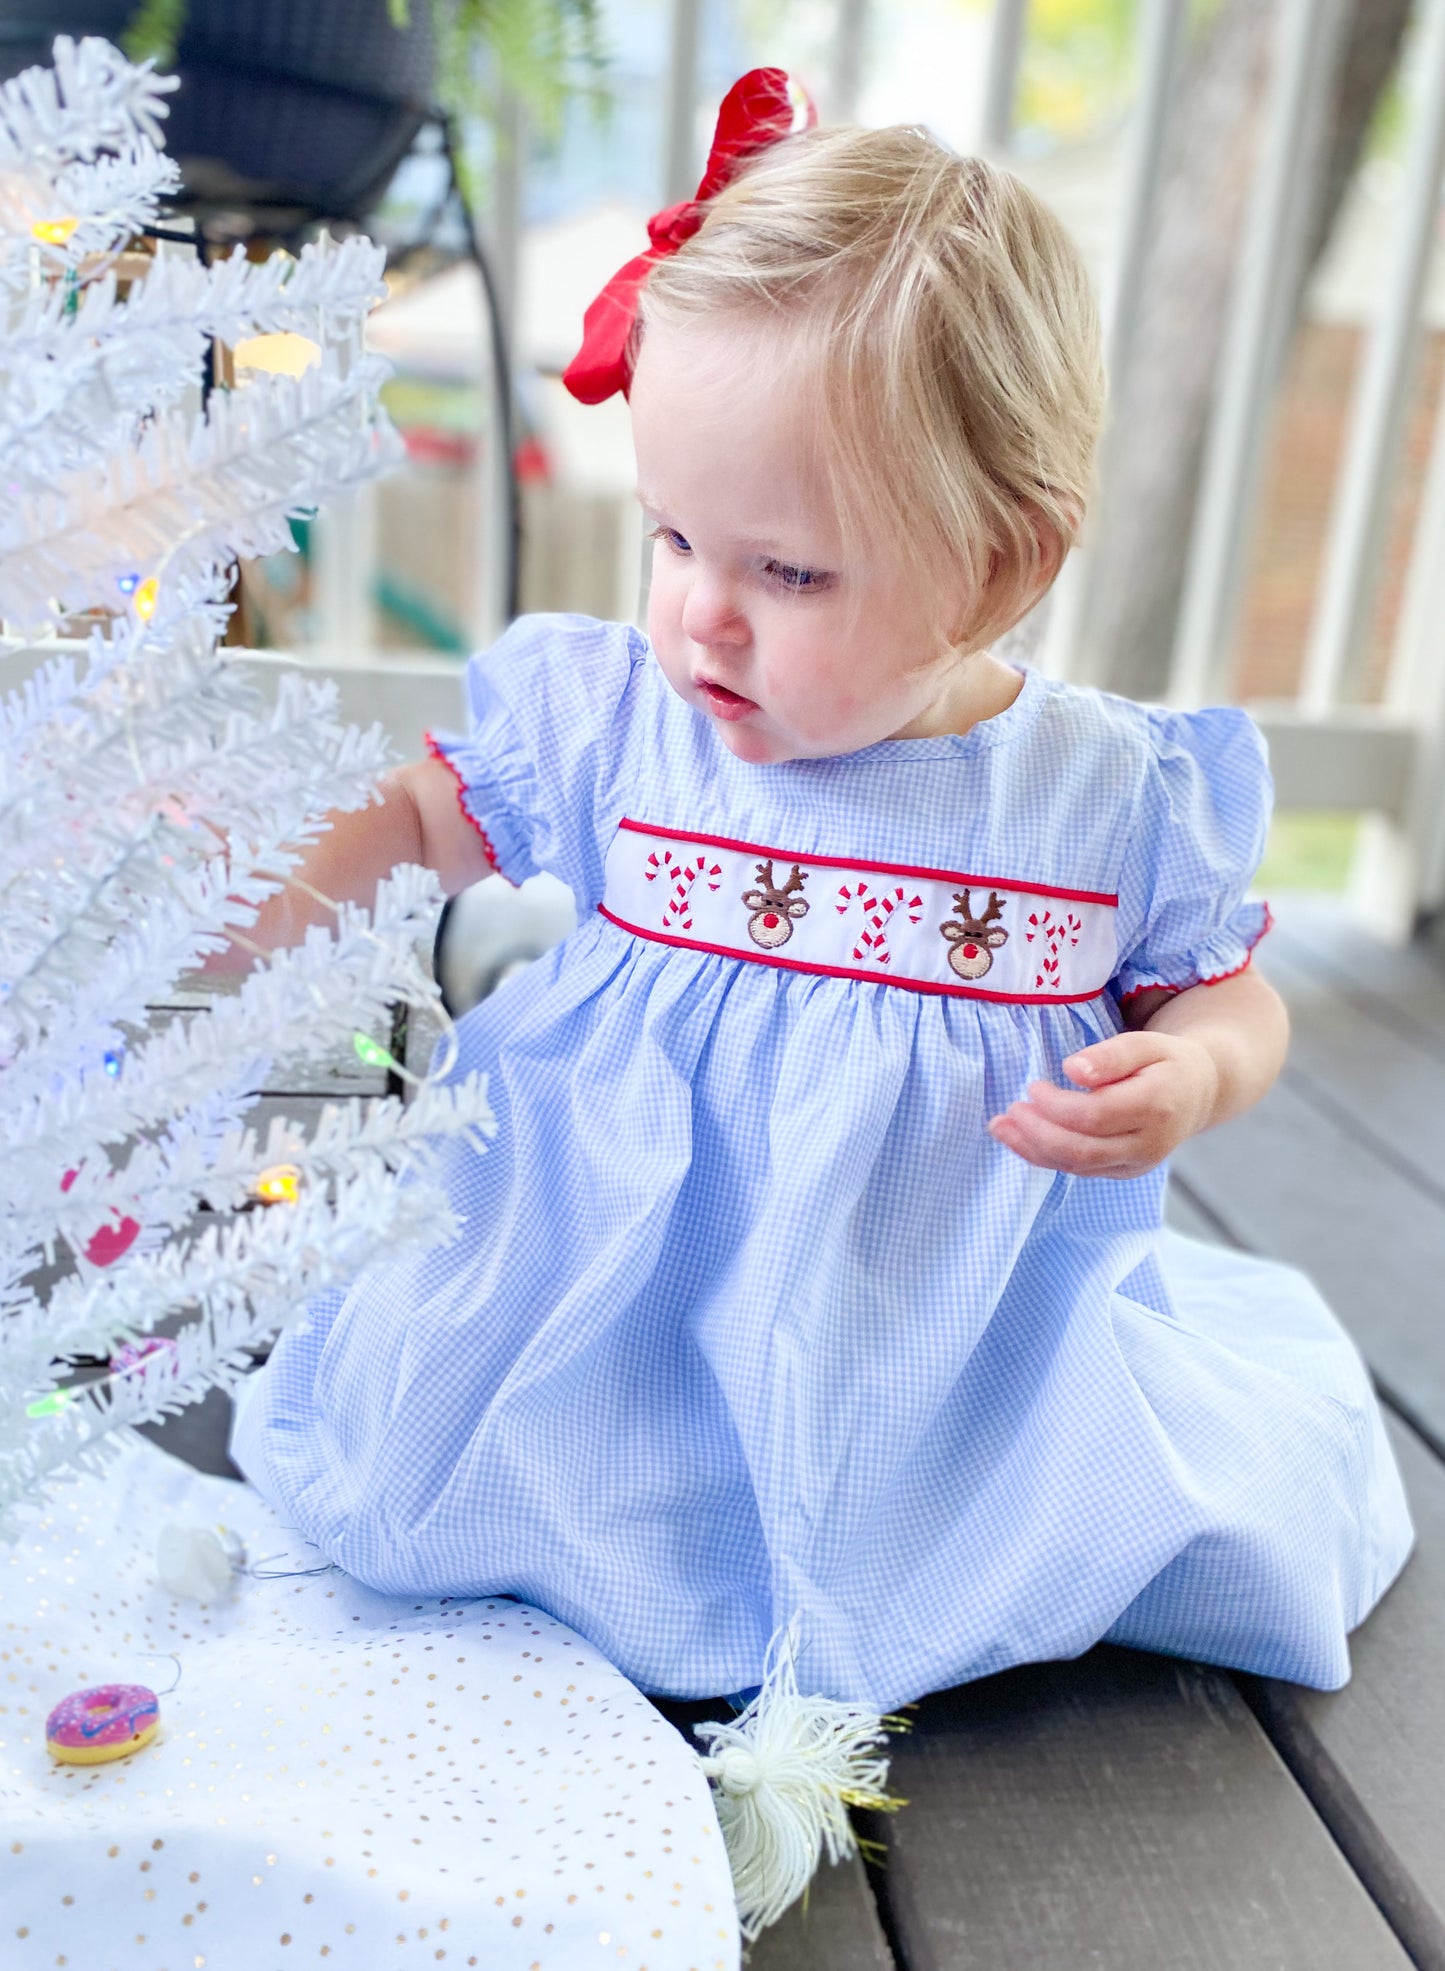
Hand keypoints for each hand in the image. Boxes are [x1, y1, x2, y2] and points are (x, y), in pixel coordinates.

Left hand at [987, 1029, 1221, 1179]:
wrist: (1197, 1092)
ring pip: (1079, 1166)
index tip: (1033, 1086)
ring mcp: (1137, 1163)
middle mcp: (1150, 1143)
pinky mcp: (1123, 1171)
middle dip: (1038, 1133)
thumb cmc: (1165, 1062)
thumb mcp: (1145, 1043)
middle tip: (1007, 1111)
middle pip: (1084, 1149)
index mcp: (1157, 1106)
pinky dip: (1045, 1157)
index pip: (1097, 1115)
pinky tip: (1019, 1139)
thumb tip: (1072, 1070)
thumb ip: (1110, 1055)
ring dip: (1033, 1149)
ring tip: (999, 1127)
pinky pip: (1080, 1170)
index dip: (1057, 1105)